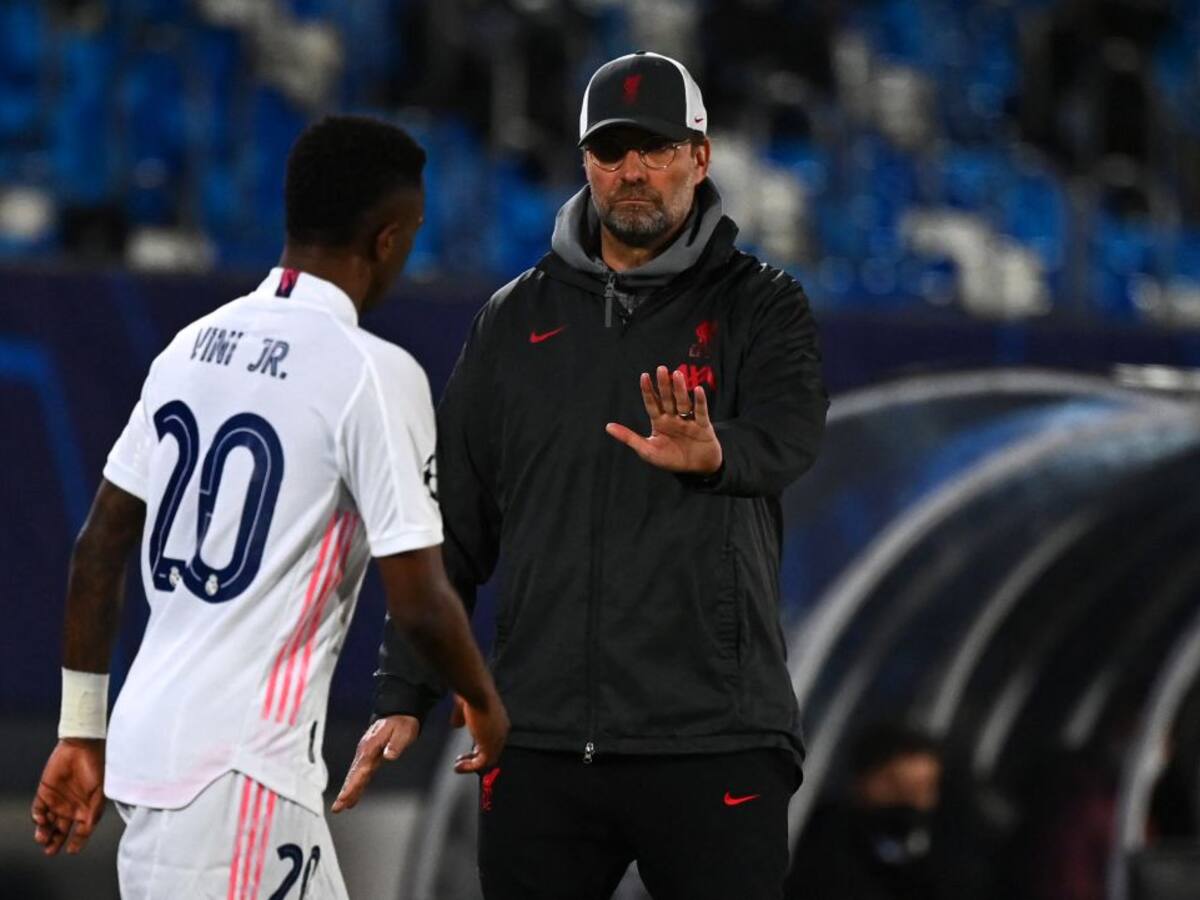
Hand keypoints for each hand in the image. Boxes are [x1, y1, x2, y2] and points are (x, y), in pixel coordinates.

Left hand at [32, 739, 104, 855]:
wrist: (82, 746)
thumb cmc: (97, 766)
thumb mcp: (101, 791)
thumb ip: (94, 811)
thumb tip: (88, 829)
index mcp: (87, 809)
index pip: (81, 832)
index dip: (77, 842)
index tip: (72, 850)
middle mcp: (71, 808)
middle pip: (60, 832)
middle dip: (54, 843)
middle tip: (50, 851)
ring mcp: (57, 801)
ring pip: (47, 824)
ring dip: (44, 833)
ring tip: (43, 837)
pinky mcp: (45, 793)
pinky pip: (38, 810)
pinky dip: (38, 818)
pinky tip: (41, 819)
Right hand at [331, 715, 419, 812]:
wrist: (399, 713)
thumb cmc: (401, 722)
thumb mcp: (403, 732)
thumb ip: (395, 744)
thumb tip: (389, 756)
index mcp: (370, 746)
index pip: (360, 769)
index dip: (353, 784)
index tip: (345, 797)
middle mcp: (365, 751)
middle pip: (354, 774)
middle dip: (346, 791)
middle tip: (337, 807)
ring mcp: (366, 754)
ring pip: (356, 775)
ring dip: (349, 790)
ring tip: (342, 806)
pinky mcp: (369, 756)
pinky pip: (361, 773)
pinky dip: (355, 784)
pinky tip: (353, 796)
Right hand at [451, 693, 509, 773]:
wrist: (477, 692)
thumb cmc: (473, 692)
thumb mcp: (465, 706)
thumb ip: (461, 716)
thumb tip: (456, 725)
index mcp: (499, 721)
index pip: (492, 740)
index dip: (479, 747)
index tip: (468, 752)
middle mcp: (501, 731)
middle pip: (491, 751)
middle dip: (475, 758)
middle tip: (462, 762)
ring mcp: (497, 739)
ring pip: (487, 760)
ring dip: (471, 765)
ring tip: (458, 766)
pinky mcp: (490, 745)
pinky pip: (481, 763)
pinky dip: (469, 767)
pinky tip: (459, 766)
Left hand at [605, 366, 722, 473]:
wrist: (696, 470)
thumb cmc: (671, 460)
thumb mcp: (647, 451)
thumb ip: (629, 437)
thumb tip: (607, 426)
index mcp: (659, 422)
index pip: (652, 403)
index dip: (648, 390)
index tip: (644, 376)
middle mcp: (673, 418)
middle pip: (668, 399)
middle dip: (664, 385)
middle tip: (661, 369)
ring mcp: (688, 420)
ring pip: (683, 402)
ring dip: (680, 389)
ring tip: (677, 374)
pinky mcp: (703, 426)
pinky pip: (700, 412)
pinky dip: (700, 402)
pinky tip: (698, 390)